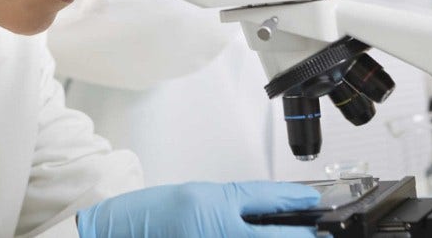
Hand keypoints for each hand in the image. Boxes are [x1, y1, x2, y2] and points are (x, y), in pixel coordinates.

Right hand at [77, 181, 319, 237]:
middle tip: (315, 231)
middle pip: (271, 236)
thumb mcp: (195, 197)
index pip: (263, 199)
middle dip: (298, 235)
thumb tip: (264, 214)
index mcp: (212, 206)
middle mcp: (217, 230)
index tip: (313, 200)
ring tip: (293, 236)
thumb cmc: (149, 213)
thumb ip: (229, 206)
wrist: (116, 234)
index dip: (292, 200)